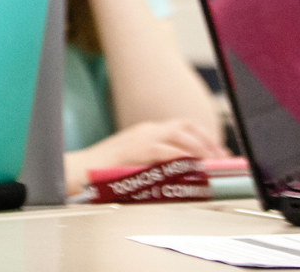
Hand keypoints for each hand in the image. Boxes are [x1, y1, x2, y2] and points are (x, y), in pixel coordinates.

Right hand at [64, 118, 228, 194]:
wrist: (79, 170)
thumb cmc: (105, 171)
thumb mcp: (136, 161)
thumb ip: (157, 162)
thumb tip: (184, 173)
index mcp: (147, 131)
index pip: (183, 126)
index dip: (205, 138)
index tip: (219, 153)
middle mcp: (147, 130)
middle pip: (186, 126)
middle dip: (207, 141)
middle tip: (221, 159)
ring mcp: (140, 139)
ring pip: (179, 136)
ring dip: (198, 150)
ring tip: (210, 164)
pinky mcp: (135, 151)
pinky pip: (164, 151)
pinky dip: (181, 159)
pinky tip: (191, 168)